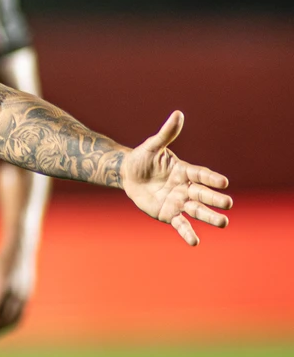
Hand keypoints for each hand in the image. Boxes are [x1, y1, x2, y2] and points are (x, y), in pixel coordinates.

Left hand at [0, 247, 32, 340]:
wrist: (20, 252)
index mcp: (2, 286)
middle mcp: (15, 293)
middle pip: (3, 317)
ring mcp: (24, 296)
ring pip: (13, 319)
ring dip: (2, 329)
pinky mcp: (29, 297)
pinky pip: (20, 315)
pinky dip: (11, 324)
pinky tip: (2, 328)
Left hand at [123, 111, 231, 245]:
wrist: (128, 174)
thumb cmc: (143, 158)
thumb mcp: (152, 146)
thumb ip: (166, 133)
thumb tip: (178, 114)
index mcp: (184, 171)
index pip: (200, 174)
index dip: (211, 178)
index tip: (224, 182)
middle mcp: (186, 188)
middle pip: (202, 194)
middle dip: (214, 199)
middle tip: (228, 204)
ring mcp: (179, 202)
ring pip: (197, 211)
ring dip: (209, 217)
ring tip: (223, 223)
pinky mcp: (169, 214)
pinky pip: (180, 224)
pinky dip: (187, 233)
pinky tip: (195, 242)